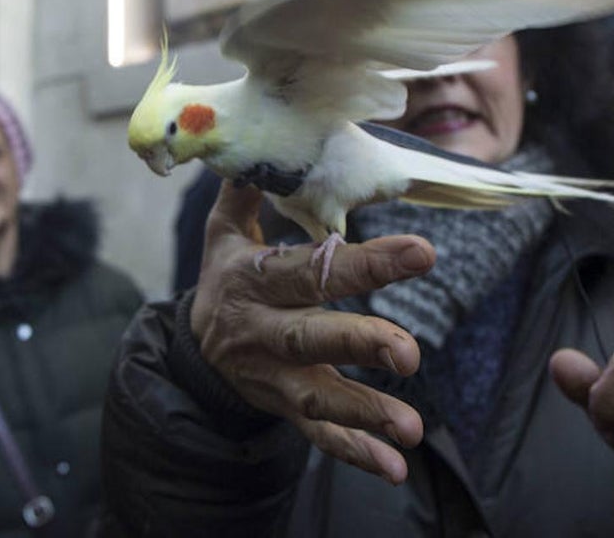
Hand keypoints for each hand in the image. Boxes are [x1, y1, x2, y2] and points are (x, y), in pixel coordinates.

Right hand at [190, 181, 435, 484]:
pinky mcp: (282, 409)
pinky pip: (316, 437)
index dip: (364, 263)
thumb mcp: (224, 233)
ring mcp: (271, 377)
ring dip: (362, 411)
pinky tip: (394, 466)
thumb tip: (267, 146)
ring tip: (411, 428)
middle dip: (358, 343)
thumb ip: (248, 190)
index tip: (421, 253)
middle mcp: (260, 332)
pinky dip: (354, 453)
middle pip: (308, 338)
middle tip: (407, 351)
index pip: (310, 270)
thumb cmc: (227, 278)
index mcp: (251, 281)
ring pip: (314, 397)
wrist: (192, 350)